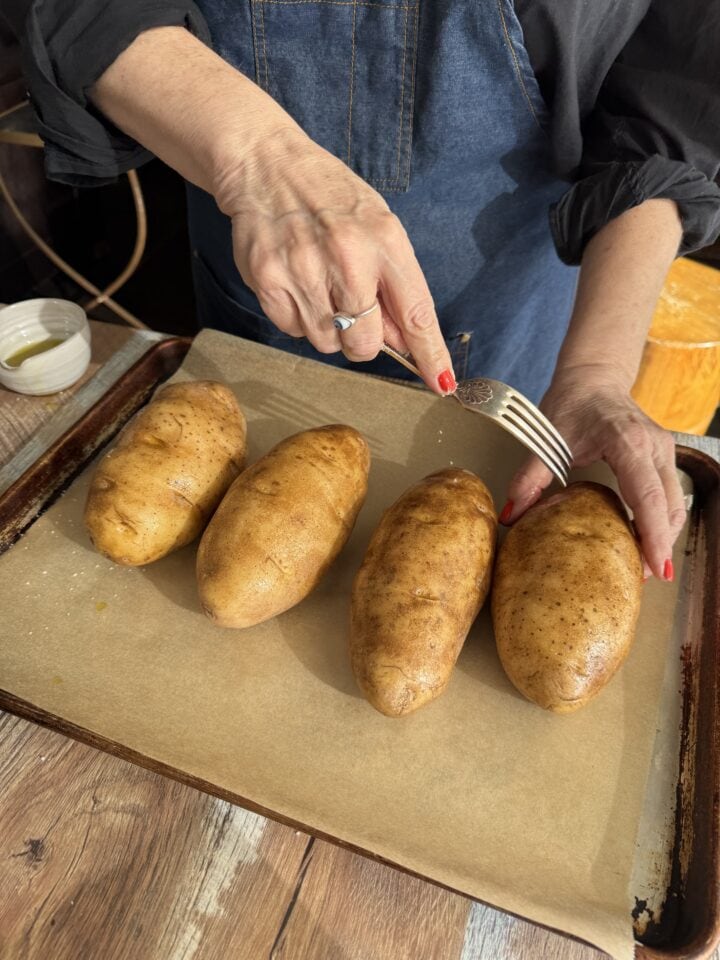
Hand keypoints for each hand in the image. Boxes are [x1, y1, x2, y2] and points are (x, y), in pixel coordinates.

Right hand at [216, 129, 454, 393]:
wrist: (265, 166)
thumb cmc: (329, 197)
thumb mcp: (377, 226)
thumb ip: (393, 284)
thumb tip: (402, 342)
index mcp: (385, 241)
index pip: (416, 313)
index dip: (430, 355)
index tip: (442, 383)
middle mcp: (347, 258)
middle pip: (366, 344)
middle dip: (363, 341)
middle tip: (352, 313)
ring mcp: (305, 272)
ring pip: (327, 344)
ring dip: (327, 329)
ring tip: (318, 286)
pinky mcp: (269, 281)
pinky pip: (292, 331)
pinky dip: (297, 318)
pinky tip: (295, 283)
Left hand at [502, 369, 686, 579]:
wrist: (593, 377)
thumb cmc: (572, 403)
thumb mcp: (547, 437)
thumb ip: (529, 476)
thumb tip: (511, 515)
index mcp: (628, 441)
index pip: (648, 495)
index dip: (653, 533)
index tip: (655, 566)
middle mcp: (654, 447)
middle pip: (669, 506)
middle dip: (659, 544)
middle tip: (642, 577)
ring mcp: (663, 451)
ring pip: (674, 504)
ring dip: (662, 535)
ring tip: (641, 565)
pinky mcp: (662, 457)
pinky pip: (668, 496)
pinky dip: (659, 521)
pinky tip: (641, 540)